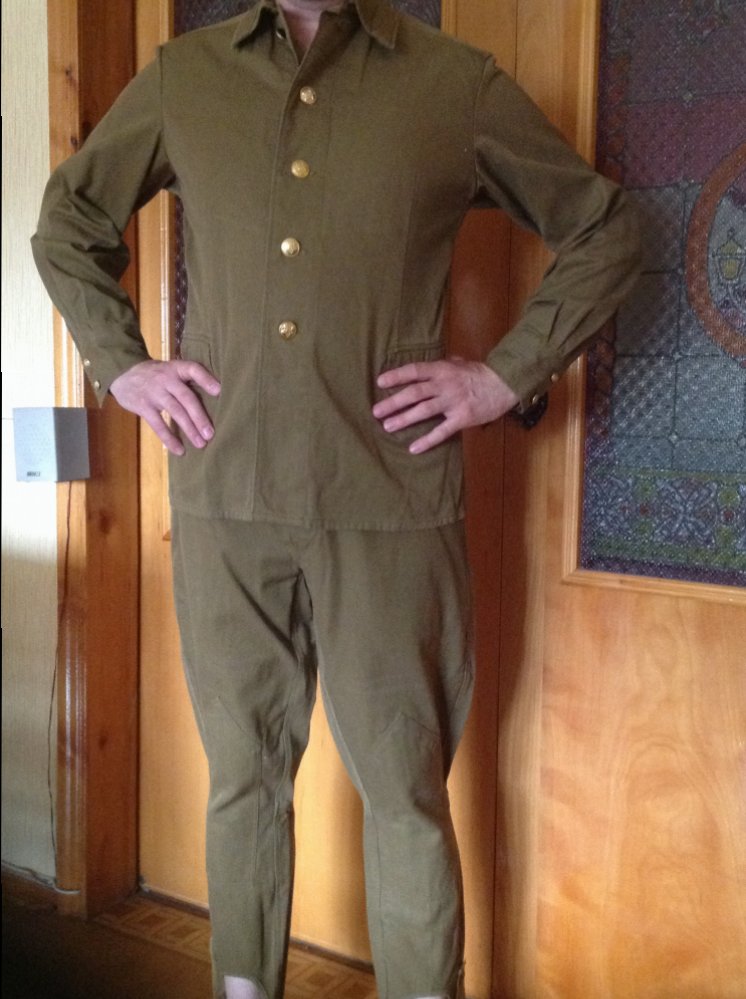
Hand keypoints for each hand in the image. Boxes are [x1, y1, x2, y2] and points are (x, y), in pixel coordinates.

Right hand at [109, 359, 220, 455]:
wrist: (122, 374)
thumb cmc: (155, 375)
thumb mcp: (170, 370)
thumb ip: (187, 380)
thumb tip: (217, 397)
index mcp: (176, 368)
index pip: (193, 369)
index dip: (206, 379)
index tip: (219, 391)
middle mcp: (166, 379)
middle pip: (186, 397)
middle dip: (199, 416)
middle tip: (211, 434)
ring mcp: (154, 393)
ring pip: (175, 412)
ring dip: (189, 429)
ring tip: (201, 444)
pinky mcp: (143, 406)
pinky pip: (158, 424)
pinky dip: (169, 438)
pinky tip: (179, 450)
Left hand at [372, 357, 519, 453]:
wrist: (504, 384)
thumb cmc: (481, 373)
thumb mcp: (461, 363)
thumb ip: (444, 365)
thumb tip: (429, 367)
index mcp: (442, 369)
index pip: (414, 371)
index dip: (396, 376)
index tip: (380, 382)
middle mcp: (445, 385)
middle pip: (414, 393)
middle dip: (393, 402)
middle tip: (376, 411)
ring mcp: (453, 402)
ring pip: (423, 411)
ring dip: (404, 419)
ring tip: (387, 426)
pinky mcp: (461, 418)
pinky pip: (441, 431)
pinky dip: (427, 441)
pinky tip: (413, 448)